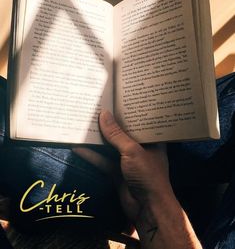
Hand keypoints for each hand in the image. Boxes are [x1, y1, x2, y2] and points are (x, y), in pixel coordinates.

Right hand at [74, 111, 201, 248]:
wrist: (147, 209)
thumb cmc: (147, 175)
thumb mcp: (132, 150)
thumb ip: (116, 134)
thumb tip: (103, 114)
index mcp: (150, 140)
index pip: (139, 121)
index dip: (128, 110)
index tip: (115, 98)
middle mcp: (139, 148)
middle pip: (121, 132)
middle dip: (109, 123)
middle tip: (95, 107)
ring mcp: (127, 160)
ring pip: (109, 146)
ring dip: (97, 138)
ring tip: (83, 123)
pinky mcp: (116, 172)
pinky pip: (102, 160)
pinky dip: (91, 155)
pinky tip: (78, 146)